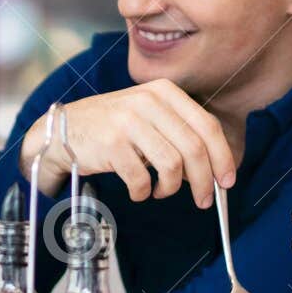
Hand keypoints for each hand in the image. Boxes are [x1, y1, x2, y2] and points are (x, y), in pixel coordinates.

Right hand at [19, 81, 236, 206]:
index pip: (207, 125)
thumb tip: (214, 169)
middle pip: (194, 148)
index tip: (227, 180)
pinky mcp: (111, 143)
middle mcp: (148, 101)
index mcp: (165, 92)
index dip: (223, 156)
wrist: (64, 130)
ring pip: (171, 165)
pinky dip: (143, 192)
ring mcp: (129, 120)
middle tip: (204, 200)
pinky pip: (141, 178)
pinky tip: (139, 191)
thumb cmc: (115, 128)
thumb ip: (180, 133)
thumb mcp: (149, 117)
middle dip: (203, 180)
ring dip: (170, 188)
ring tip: (160, 191)